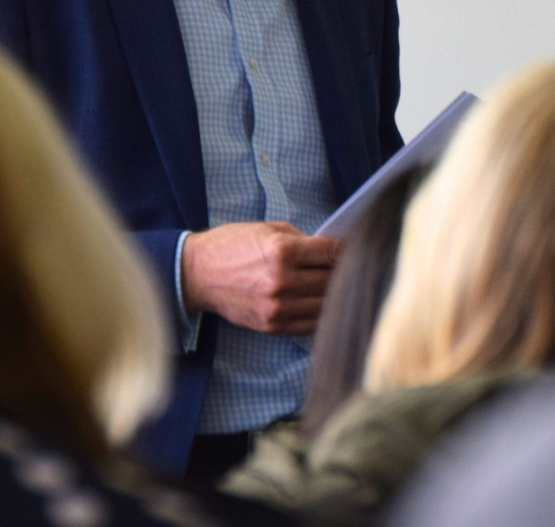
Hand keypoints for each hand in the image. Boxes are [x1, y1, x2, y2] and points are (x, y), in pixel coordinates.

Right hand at [181, 221, 341, 335]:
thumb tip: (327, 249)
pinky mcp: (272, 325)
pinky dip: (322, 314)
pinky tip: (326, 304)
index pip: (330, 252)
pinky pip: (310, 324)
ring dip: (337, 294)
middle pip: (331, 279)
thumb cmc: (230, 245)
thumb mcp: (266, 228)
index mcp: (281, 251)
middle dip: (346, 271)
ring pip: (325, 304)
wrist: (197, 274)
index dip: (348, 249)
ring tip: (345, 286)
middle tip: (356, 266)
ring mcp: (277, 307)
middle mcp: (282, 281)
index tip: (356, 247)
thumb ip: (299, 239)